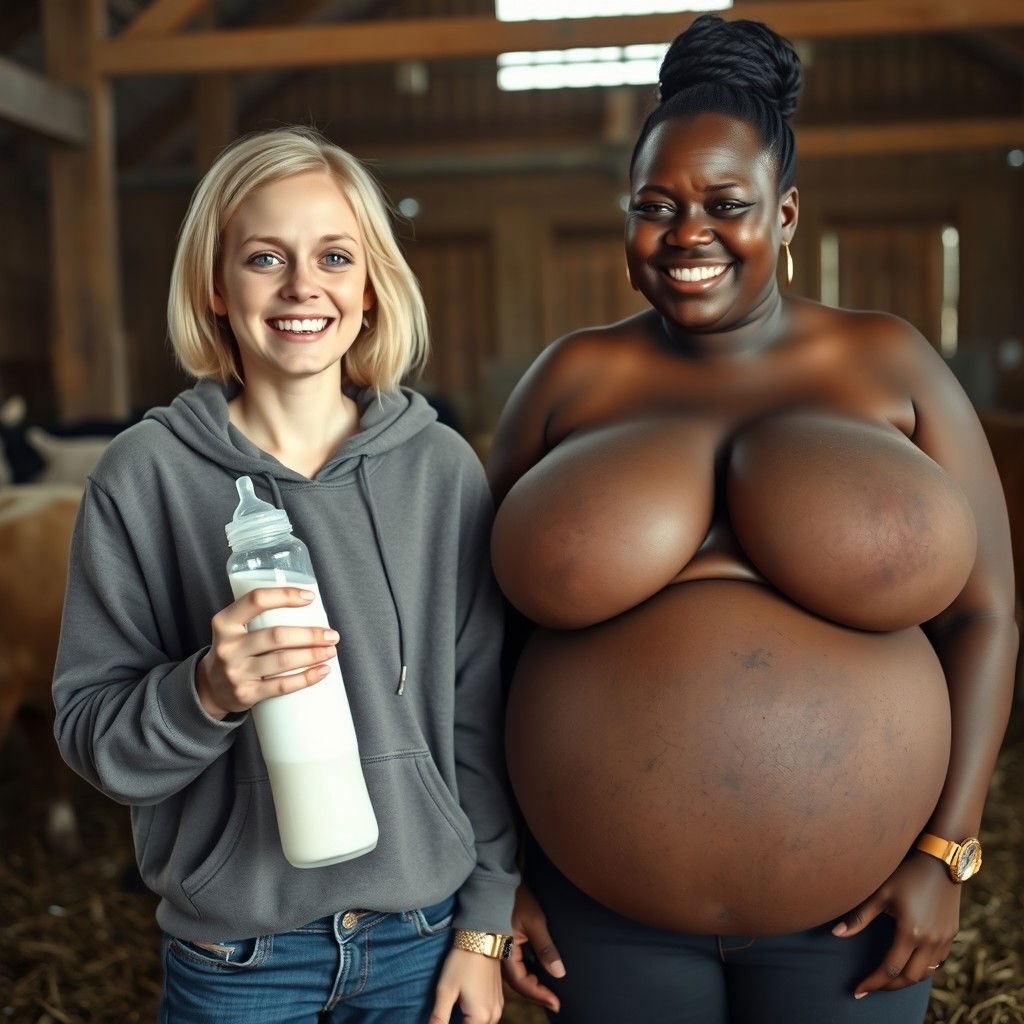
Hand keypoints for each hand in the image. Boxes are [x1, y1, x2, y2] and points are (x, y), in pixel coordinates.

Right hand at [196, 587, 338, 719]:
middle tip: (332, 635)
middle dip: (310, 634)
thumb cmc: (234, 650)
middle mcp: (228, 646)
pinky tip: (322, 671)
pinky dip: (306, 678)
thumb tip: (309, 608)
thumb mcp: (234, 628)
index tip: (310, 597)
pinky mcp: (245, 694)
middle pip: (277, 635)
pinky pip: (281, 686)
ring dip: (313, 655)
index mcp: (225, 622)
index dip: (285, 596)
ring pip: (282, 661)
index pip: (256, 600)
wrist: (209, 688)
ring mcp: (236, 672)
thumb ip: (260, 616)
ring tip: (330, 651)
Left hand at [429, 948, 502, 1023]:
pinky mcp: (499, 1000)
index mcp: (480, 1017)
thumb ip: (438, 1018)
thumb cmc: (462, 962)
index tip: (440, 1019)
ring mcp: (498, 1008)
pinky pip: (487, 1018)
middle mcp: (493, 1016)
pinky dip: (475, 1018)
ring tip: (454, 1010)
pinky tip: (464, 1007)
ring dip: (468, 1023)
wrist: (482, 937)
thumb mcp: (445, 990)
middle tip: (445, 1015)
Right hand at [502, 883, 565, 1013]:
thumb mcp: (534, 922)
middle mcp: (499, 956)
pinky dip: (525, 974)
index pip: (522, 983)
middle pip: (517, 984)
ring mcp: (499, 950)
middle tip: (554, 1003)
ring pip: (514, 976)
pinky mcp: (501, 944)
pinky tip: (536, 975)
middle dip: (536, 994)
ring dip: (530, 986)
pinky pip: (513, 966)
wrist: (498, 881)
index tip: (556, 1004)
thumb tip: (559, 974)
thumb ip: (546, 948)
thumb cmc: (516, 899)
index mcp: (504, 953)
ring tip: (547, 993)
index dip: (540, 995)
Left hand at [832, 851, 960, 997]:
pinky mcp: (951, 934)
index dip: (873, 982)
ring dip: (906, 980)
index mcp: (911, 933)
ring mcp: (944, 940)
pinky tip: (908, 964)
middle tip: (871, 988)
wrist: (941, 860)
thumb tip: (835, 934)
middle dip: (888, 987)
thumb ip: (859, 916)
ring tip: (887, 979)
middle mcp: (930, 941)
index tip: (858, 990)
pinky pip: (937, 962)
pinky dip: (922, 968)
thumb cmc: (906, 872)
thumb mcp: (880, 893)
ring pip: (925, 973)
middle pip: (909, 978)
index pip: (890, 969)